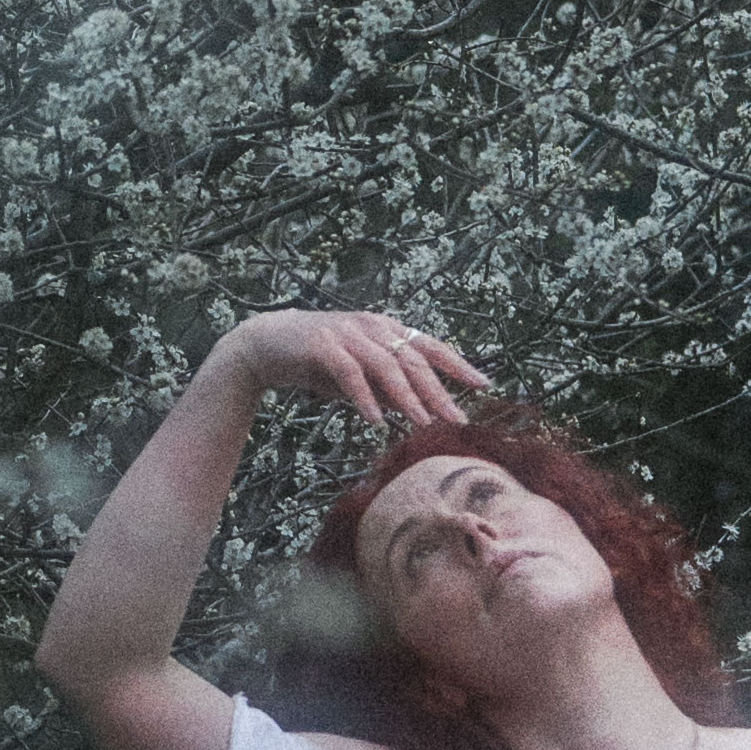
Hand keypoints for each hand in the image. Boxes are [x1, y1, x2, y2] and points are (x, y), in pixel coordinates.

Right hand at [213, 305, 491, 440]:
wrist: (267, 345)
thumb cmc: (318, 361)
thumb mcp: (362, 376)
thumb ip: (389, 388)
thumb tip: (421, 410)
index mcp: (386, 329)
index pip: (430, 346)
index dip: (458, 365)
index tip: (483, 385)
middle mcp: (372, 326)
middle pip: (414, 359)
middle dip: (438, 391)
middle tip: (457, 419)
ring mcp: (347, 333)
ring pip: (386, 366)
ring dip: (407, 397)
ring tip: (422, 423)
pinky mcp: (323, 345)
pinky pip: (350, 374)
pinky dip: (365, 398)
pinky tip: (375, 420)